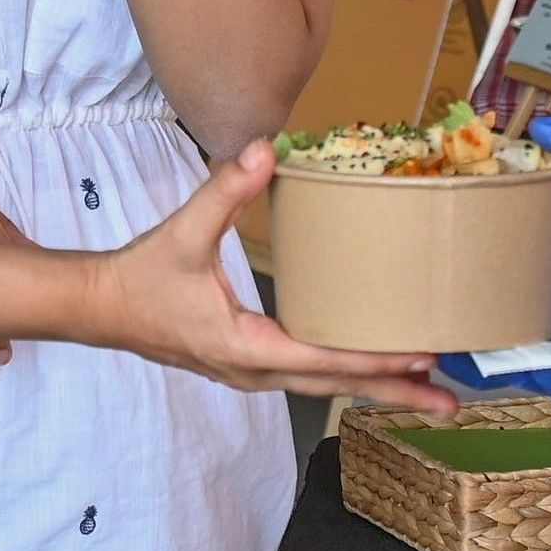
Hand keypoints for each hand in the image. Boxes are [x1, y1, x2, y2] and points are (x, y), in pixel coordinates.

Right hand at [83, 143, 454, 410]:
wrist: (101, 308)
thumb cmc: (141, 276)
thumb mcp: (183, 232)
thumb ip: (224, 190)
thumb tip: (265, 150)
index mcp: (245, 347)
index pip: (322, 359)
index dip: (374, 358)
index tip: (420, 356)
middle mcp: (254, 371)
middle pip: (335, 386)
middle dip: (393, 390)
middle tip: (449, 401)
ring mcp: (252, 374)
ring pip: (325, 387)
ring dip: (375, 387)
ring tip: (429, 393)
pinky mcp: (250, 366)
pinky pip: (309, 377)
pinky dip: (347, 375)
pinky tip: (374, 368)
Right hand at [463, 117, 550, 419]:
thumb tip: (543, 122)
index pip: (511, 282)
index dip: (479, 275)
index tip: (443, 259)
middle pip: (506, 327)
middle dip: (470, 322)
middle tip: (432, 306)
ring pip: (521, 365)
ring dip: (489, 354)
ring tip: (449, 339)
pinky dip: (535, 375)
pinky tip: (509, 358)